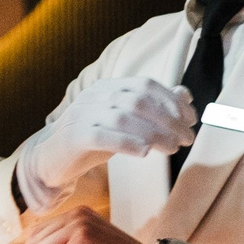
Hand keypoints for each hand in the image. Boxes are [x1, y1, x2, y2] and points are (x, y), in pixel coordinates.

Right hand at [18, 76, 196, 208]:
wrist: (52, 158)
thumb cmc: (93, 138)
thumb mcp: (124, 121)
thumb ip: (152, 107)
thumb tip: (184, 93)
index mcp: (108, 87)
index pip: (145, 84)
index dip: (172, 100)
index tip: (191, 120)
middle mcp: (95, 95)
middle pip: (138, 100)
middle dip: (168, 119)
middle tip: (187, 138)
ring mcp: (82, 114)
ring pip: (123, 117)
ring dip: (154, 133)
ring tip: (172, 148)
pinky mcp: (73, 137)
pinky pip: (102, 136)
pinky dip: (126, 143)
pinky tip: (145, 153)